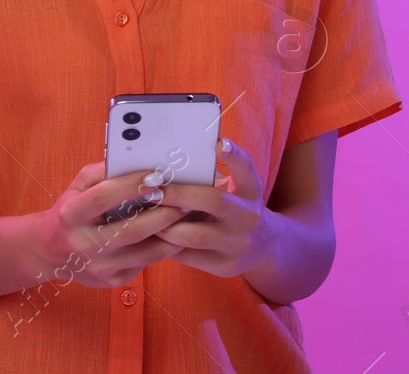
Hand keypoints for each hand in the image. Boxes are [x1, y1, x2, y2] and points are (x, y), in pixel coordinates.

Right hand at [29, 161, 188, 288]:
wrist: (50, 252)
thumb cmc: (70, 210)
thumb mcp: (77, 187)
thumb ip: (102, 173)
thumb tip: (135, 161)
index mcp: (71, 215)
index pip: (104, 197)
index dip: (132, 185)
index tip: (157, 175)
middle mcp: (83, 244)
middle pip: (131, 230)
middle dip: (162, 213)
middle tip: (185, 200)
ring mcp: (99, 266)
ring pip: (145, 252)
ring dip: (172, 234)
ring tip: (187, 217)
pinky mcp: (112, 281)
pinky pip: (146, 264)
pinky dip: (164, 248)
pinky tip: (176, 235)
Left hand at [153, 137, 273, 277]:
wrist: (263, 247)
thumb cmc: (237, 208)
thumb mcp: (239, 189)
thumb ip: (214, 177)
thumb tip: (170, 163)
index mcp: (251, 191)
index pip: (246, 170)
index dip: (234, 156)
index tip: (219, 143)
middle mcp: (248, 217)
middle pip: (213, 202)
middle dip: (177, 195)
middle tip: (151, 190)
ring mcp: (237, 244)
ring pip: (193, 235)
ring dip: (164, 225)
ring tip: (145, 215)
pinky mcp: (224, 266)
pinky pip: (187, 256)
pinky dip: (166, 245)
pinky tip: (152, 237)